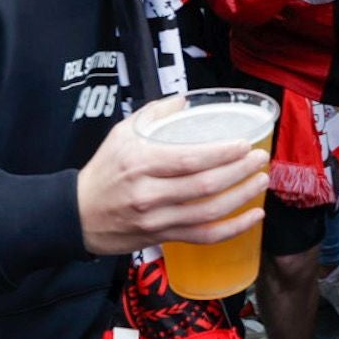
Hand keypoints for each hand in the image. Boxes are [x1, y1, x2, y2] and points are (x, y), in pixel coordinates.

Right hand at [76, 95, 269, 255]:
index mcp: (140, 163)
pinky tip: (252, 218)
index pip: (189, 159)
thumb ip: (154, 113)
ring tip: (261, 182)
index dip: (222, 153)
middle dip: (239, 172)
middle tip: (260, 159)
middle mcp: (149, 193)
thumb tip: (186, 100)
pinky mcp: (162, 237)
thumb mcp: (121, 133)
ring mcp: (156, 219)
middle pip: (204, 185)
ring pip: (208, 212)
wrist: (77, 214)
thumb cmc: (103, 170)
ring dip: (242, 197)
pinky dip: (233, 229)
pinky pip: (204, 236)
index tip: (245, 144)